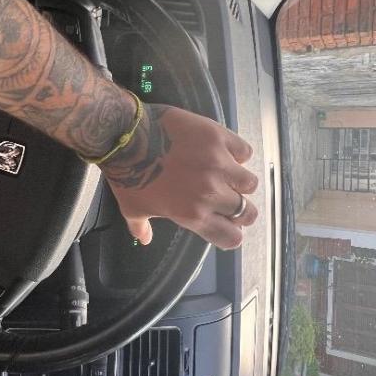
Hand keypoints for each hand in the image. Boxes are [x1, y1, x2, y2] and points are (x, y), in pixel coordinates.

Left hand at [99, 103, 258, 249]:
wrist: (126, 136)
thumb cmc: (127, 175)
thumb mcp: (131, 208)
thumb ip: (141, 227)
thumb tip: (144, 240)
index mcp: (193, 215)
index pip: (232, 237)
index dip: (232, 233)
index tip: (227, 224)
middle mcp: (211, 193)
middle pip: (247, 212)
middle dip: (239, 209)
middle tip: (229, 199)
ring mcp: (218, 164)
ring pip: (249, 183)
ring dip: (239, 181)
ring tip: (226, 174)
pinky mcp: (218, 138)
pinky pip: (244, 151)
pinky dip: (237, 152)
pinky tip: (224, 151)